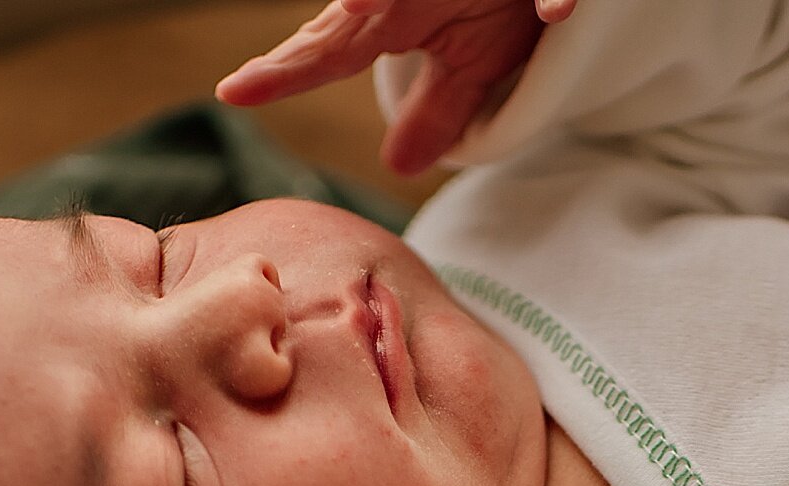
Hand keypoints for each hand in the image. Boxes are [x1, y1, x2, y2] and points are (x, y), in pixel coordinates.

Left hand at [215, 0, 575, 175]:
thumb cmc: (506, 2)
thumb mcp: (472, 64)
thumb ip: (436, 110)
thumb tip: (400, 165)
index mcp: (397, 16)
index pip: (333, 48)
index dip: (288, 71)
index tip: (234, 94)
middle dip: (346, 5)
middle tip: (315, 25)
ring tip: (360, 4)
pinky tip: (554, 14)